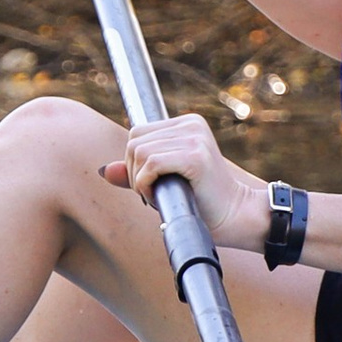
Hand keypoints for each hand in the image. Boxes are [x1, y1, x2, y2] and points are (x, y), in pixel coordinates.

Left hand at [109, 114, 266, 248]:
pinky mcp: (196, 156)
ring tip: (160, 196)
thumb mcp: (165, 183)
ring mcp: (195, 138)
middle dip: (133, 172)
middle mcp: (191, 125)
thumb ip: (137, 173)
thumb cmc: (203, 203)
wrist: (237, 217)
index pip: (138, 133)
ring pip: (139, 152)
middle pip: (134, 141)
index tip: (148, 185)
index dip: (133, 162)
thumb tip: (104, 171)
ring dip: (140, 181)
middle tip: (152, 194)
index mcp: (187, 124)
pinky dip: (146, 184)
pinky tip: (160, 197)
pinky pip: (151, 164)